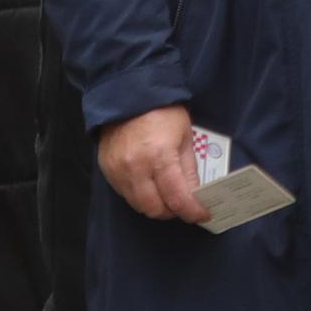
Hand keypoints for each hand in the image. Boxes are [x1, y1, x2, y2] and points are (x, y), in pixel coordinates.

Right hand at [97, 106, 206, 226]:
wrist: (129, 95)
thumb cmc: (162, 112)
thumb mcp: (185, 136)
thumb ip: (189, 169)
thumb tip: (195, 194)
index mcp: (160, 157)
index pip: (177, 198)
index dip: (192, 212)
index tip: (203, 215)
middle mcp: (136, 168)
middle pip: (155, 209)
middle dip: (173, 212)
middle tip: (183, 205)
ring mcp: (118, 171)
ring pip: (138, 205)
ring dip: (155, 206)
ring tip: (167, 196)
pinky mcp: (107, 170)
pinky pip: (125, 194)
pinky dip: (140, 196)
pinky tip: (149, 185)